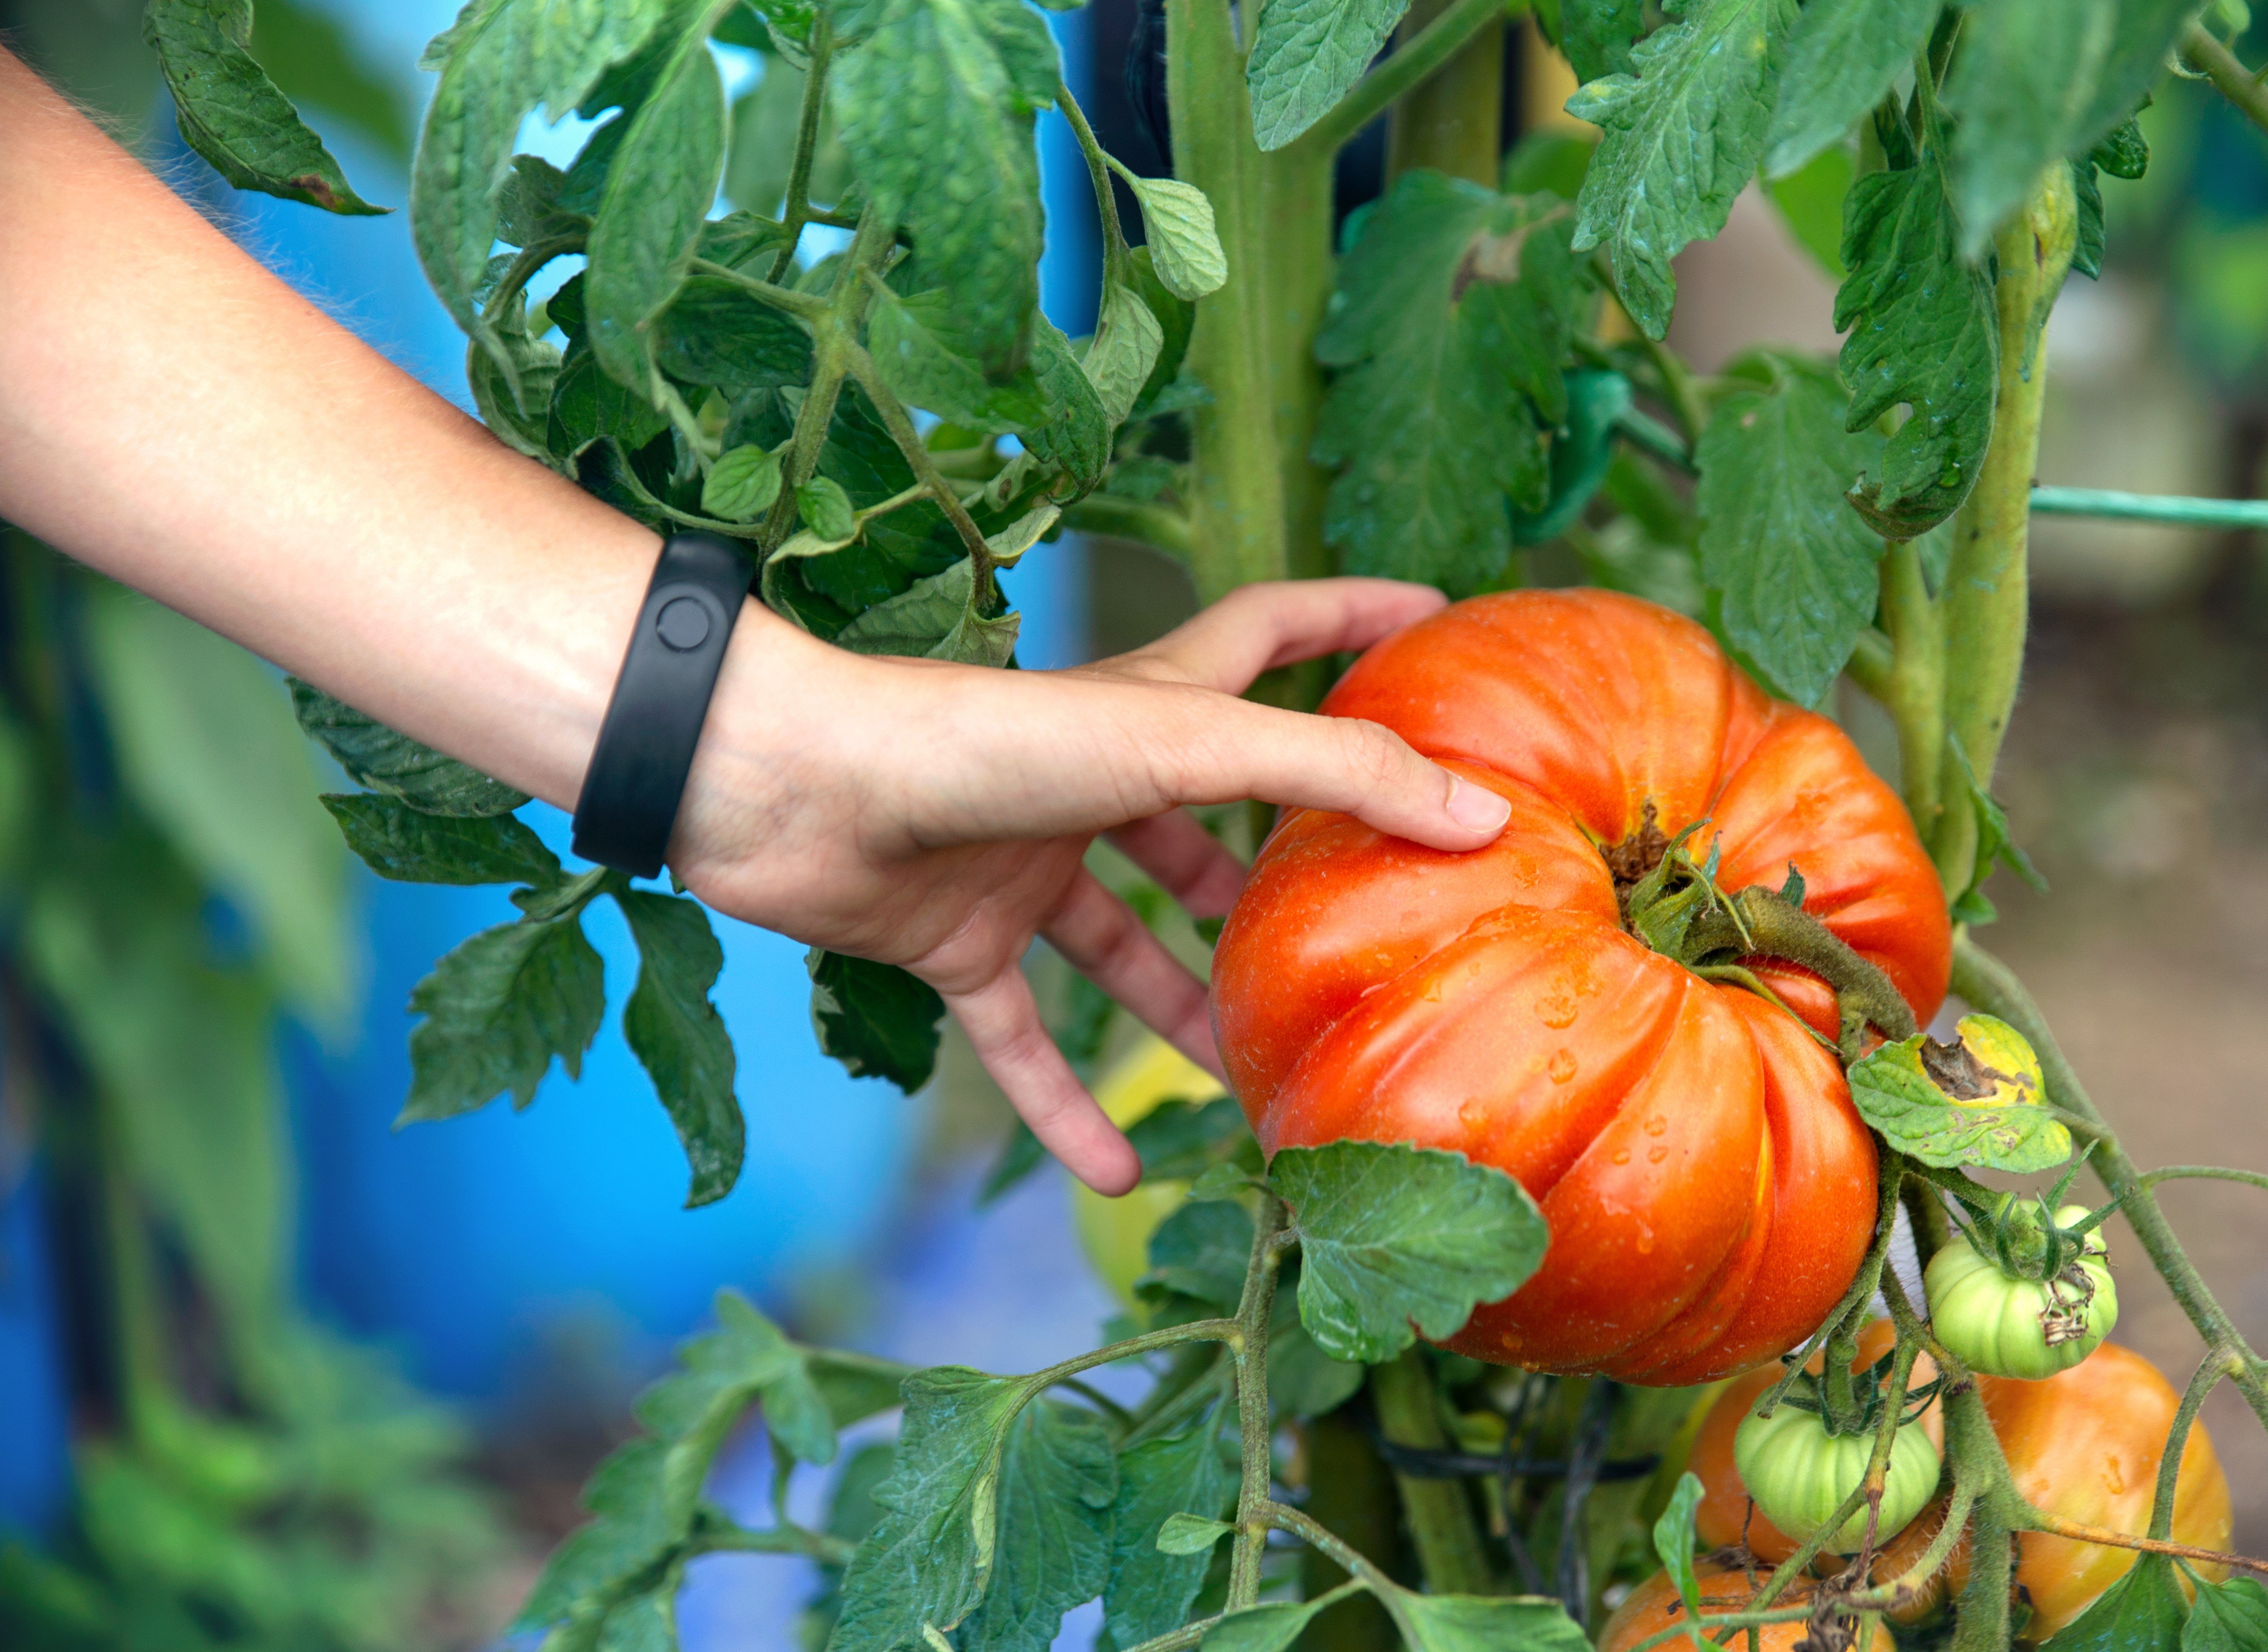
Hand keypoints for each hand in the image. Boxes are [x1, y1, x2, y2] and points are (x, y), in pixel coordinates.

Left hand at [673, 578, 1512, 1195]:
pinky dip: (1065, 1106)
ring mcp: (1022, 863)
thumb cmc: (982, 737)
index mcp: (1150, 705)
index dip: (1353, 616)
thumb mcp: (1178, 743)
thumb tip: (1479, 815)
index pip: (1276, 636)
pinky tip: (1121, 1178)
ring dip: (1182, 1010)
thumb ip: (1327, 773)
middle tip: (1360, 922)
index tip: (1434, 612)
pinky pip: (1022, 1040)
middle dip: (1277, 869)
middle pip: (1207, 821)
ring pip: (1122, 947)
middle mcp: (1092, 780)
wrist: (788, 787)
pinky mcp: (953, 941)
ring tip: (1254, 1077)